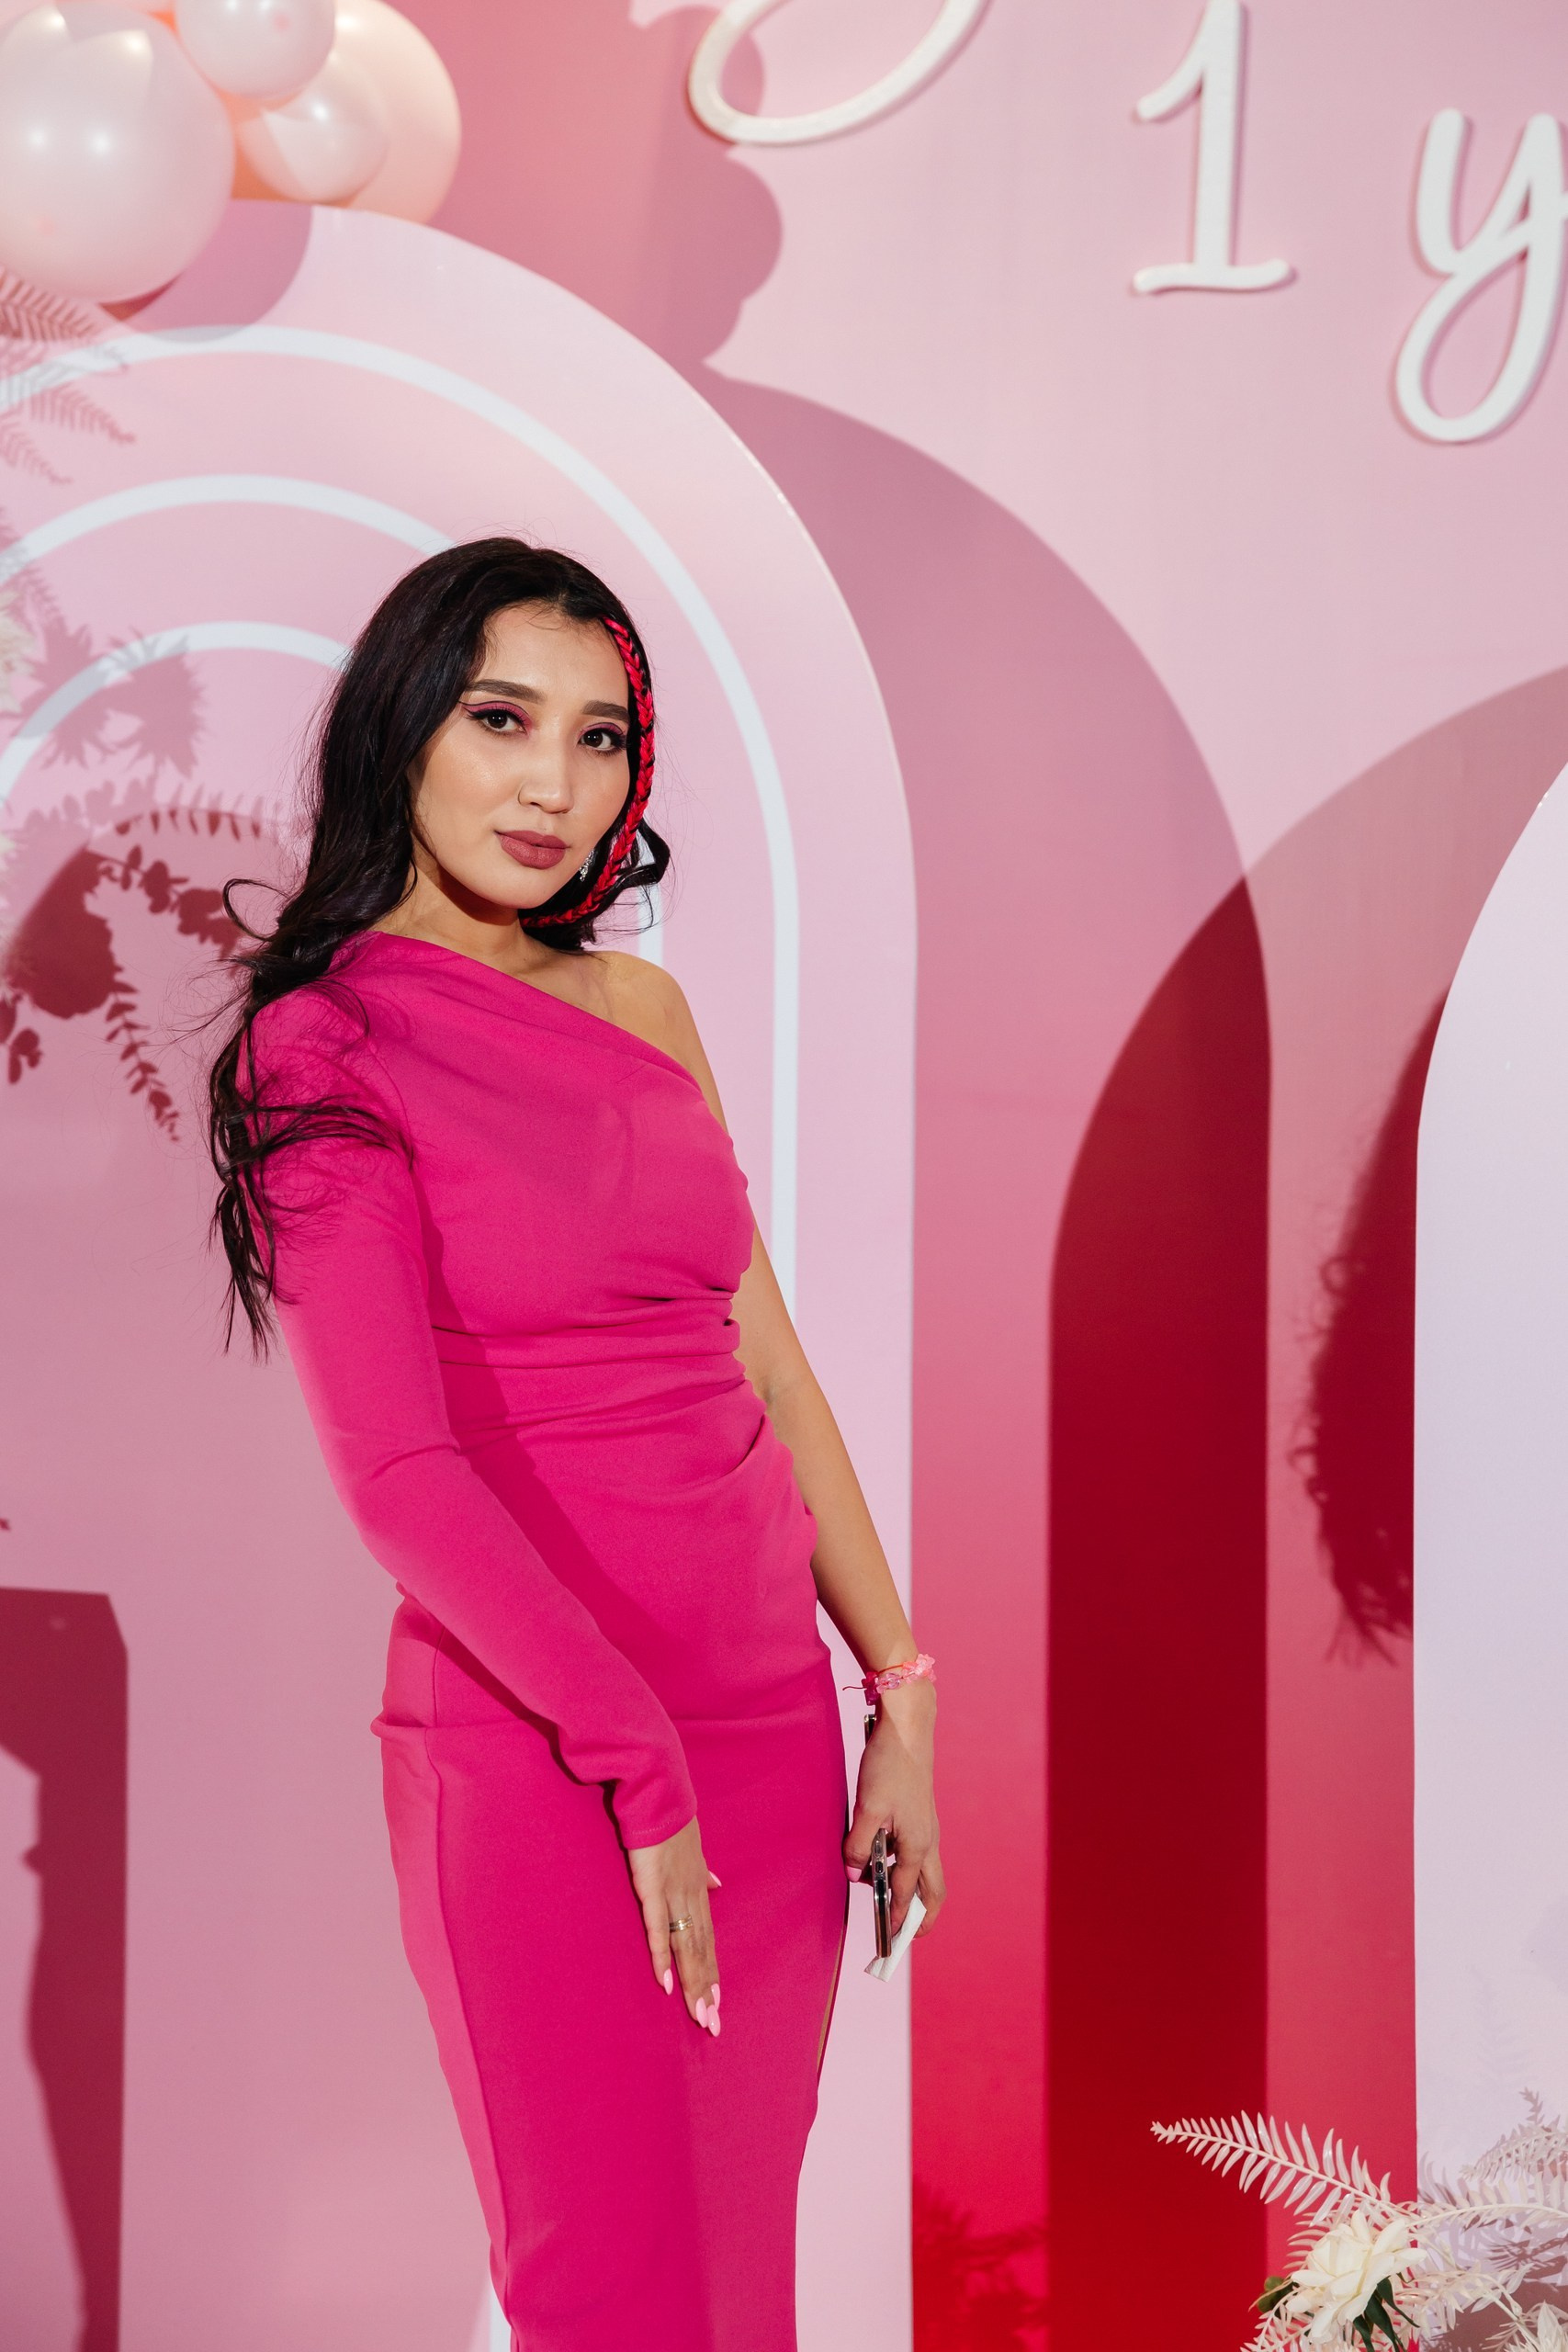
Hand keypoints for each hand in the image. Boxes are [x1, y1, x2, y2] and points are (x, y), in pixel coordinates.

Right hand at [627, 1817, 722, 2035]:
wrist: (658, 1793)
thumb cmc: (671, 1822)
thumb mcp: (694, 1850)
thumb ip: (704, 1873)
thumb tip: (718, 1884)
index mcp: (698, 1889)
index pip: (708, 1939)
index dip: (712, 1970)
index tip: (717, 2000)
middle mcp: (692, 1897)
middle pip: (701, 1952)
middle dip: (706, 1990)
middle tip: (712, 2024)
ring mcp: (673, 1895)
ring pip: (686, 1948)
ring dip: (693, 1984)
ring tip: (699, 2016)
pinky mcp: (652, 1889)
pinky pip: (658, 1930)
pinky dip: (662, 1958)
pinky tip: (666, 1984)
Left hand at [844, 1679, 944, 1936]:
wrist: (908, 1731)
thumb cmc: (890, 1767)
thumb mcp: (867, 1807)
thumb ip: (860, 1844)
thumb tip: (854, 1873)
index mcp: (917, 1845)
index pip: (905, 1893)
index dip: (896, 1920)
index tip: (887, 1944)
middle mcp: (928, 1842)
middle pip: (932, 1892)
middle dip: (921, 1918)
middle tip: (903, 1937)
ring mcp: (928, 1829)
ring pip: (928, 1874)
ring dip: (916, 1895)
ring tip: (896, 1911)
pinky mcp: (921, 1818)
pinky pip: (919, 1856)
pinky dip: (910, 1872)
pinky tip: (889, 1868)